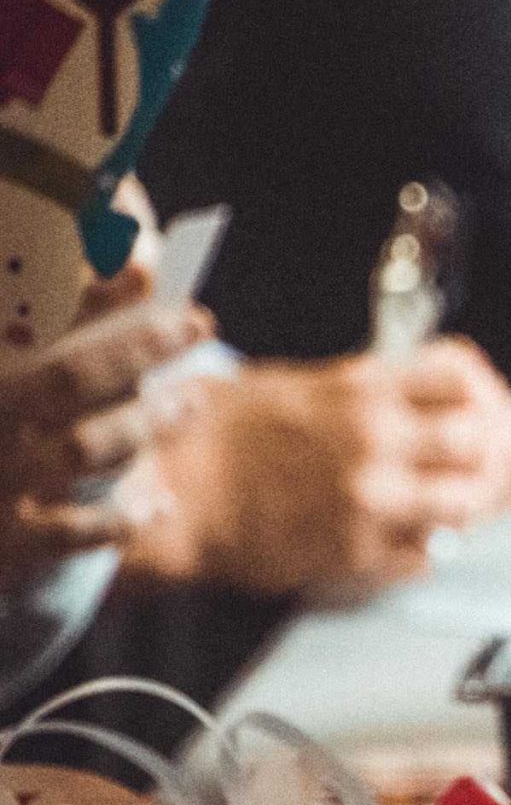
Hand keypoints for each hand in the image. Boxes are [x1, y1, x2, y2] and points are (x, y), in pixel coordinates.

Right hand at [0, 275, 210, 583]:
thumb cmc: (2, 424)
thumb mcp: (18, 365)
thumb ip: (62, 321)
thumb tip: (133, 263)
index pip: (25, 315)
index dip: (91, 293)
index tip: (148, 266)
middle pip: (68, 376)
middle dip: (138, 349)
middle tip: (197, 322)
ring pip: (85, 448)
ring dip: (146, 423)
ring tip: (190, 400)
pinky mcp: (4, 542)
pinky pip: (72, 532)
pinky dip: (123, 518)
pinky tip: (160, 504)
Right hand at [127, 337, 510, 595]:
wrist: (173, 493)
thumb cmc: (225, 436)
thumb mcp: (302, 384)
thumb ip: (377, 392)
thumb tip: (441, 401)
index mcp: (362, 389)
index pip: (464, 376)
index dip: (492, 392)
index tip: (497, 406)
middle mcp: (375, 441)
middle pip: (485, 440)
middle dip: (508, 449)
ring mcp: (372, 500)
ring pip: (471, 501)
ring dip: (485, 502)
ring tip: (479, 500)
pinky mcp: (359, 552)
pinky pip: (431, 553)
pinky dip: (439, 544)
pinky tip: (431, 534)